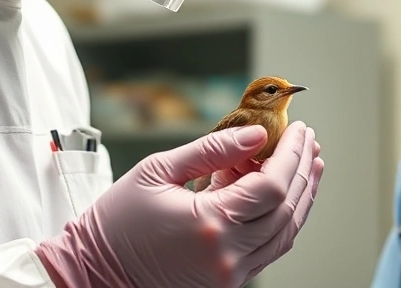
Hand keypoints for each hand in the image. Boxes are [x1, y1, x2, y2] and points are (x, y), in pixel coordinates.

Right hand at [36, 121, 323, 287]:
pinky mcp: (226, 282)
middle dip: (302, 170)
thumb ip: (211, 150)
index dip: (291, 155)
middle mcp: (227, 256)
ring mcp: (229, 274)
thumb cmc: (116, 222)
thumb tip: (256, 134)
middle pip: (287, 210)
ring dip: (301, 195)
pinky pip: (268, 248)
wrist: (91, 272)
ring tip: (308, 162)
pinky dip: (282, 217)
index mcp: (210, 225)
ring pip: (285, 232)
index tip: (299, 128)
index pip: (272, 186)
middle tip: (308, 139)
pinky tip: (284, 191)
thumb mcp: (157, 171)